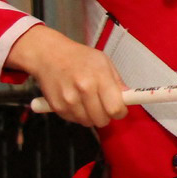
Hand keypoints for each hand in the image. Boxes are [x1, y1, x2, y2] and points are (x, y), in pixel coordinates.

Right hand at [7, 24, 128, 127]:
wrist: (48, 55)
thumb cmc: (79, 57)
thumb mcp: (103, 61)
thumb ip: (117, 81)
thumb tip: (128, 97)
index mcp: (99, 77)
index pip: (115, 108)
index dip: (120, 112)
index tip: (120, 109)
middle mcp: (84, 90)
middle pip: (102, 120)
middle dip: (106, 115)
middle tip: (104, 105)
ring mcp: (69, 100)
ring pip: (88, 122)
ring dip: (91, 116)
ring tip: (88, 101)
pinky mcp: (57, 107)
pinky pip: (74, 120)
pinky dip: (78, 114)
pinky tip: (76, 101)